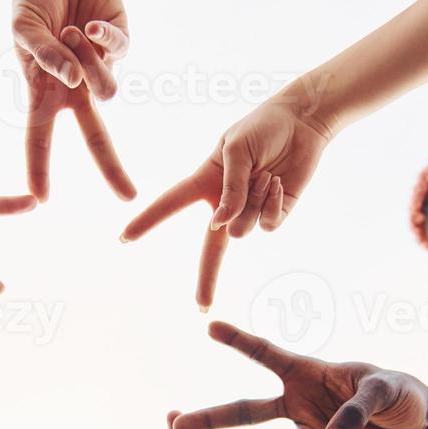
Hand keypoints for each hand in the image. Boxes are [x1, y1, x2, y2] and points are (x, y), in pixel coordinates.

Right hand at [13, 0, 133, 202]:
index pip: (39, 138)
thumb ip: (44, 56)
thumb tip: (72, 80)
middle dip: (112, 168)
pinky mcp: (119, 43)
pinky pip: (116, 53)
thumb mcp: (24, 28)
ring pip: (106, 90)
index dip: (38, 168)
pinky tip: (88, 24)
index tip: (39, 199)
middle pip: (96, 138)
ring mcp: (99, 67)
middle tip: (129, 198)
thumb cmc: (32, 0)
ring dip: (88, 65)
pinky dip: (101, 40)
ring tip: (70, 33)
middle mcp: (75, 87)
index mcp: (44, 91)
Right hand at [121, 100, 329, 309]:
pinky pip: (267, 225)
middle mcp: (226, 202)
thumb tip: (220, 227)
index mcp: (206, 181)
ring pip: (242, 230)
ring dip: (252, 202)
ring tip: (264, 174)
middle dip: (207, 278)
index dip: (148, 221)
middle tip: (202, 306)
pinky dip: (271, 204)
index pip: (171, 204)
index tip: (126, 237)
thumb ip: (229, 189)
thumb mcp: (237, 151)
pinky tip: (277, 183)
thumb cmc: (261, 127)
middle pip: (211, 247)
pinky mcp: (274, 213)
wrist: (301, 122)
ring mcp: (251, 210)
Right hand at [173, 321, 427, 428]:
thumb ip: (354, 411)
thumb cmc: (399, 392)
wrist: (420, 425)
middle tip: (178, 424)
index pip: (266, 354)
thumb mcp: (382, 389)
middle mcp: (300, 402)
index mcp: (308, 372)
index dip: (238, 341)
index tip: (209, 326)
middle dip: (212, 418)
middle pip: (246, 411)